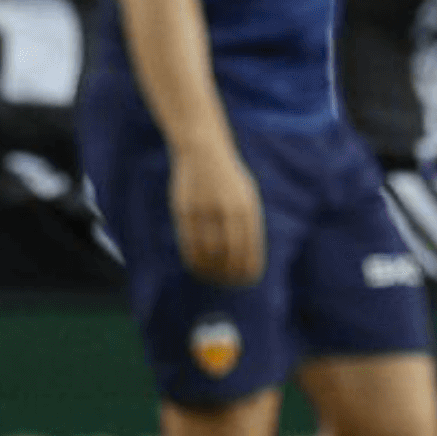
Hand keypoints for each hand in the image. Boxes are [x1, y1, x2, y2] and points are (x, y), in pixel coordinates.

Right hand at [170, 144, 265, 284]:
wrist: (204, 152)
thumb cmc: (228, 177)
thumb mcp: (247, 195)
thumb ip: (247, 221)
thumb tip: (247, 254)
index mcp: (248, 208)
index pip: (251, 248)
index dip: (249, 268)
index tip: (248, 280)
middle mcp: (228, 211)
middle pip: (231, 254)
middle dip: (231, 273)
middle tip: (229, 283)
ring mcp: (205, 211)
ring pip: (209, 252)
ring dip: (211, 269)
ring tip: (213, 277)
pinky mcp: (185, 211)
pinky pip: (190, 242)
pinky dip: (194, 259)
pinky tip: (197, 266)